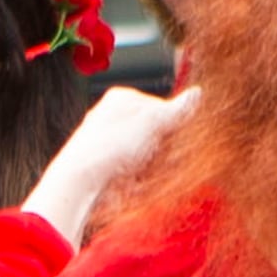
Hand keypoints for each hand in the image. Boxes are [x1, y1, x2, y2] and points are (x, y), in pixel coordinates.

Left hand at [25, 86, 195, 244]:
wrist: (79, 182)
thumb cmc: (109, 147)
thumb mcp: (151, 123)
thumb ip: (176, 110)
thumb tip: (197, 93)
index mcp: (122, 98)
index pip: (162, 107)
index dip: (171, 126)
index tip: (172, 138)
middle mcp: (113, 117)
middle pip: (154, 131)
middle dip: (161, 147)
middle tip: (156, 157)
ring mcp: (108, 142)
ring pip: (145, 153)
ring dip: (152, 165)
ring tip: (143, 170)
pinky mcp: (106, 166)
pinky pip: (134, 170)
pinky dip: (139, 177)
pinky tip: (135, 182)